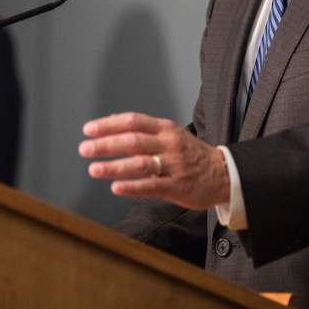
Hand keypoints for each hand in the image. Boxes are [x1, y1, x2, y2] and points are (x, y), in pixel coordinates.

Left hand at [79, 112, 228, 209]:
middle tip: (85, 148)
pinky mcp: (177, 186)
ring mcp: (173, 165)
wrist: (224, 173)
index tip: (88, 129)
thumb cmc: (191, 154)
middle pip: (133, 140)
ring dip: (114, 166)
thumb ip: (142, 132)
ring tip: (93, 169)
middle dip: (106, 144)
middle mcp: (169, 144)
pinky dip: (132, 186)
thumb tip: (110, 124)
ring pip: (140, 163)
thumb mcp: (170, 134)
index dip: (109, 124)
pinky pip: (151, 186)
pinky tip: (115, 187)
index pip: (133, 121)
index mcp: (165, 128)